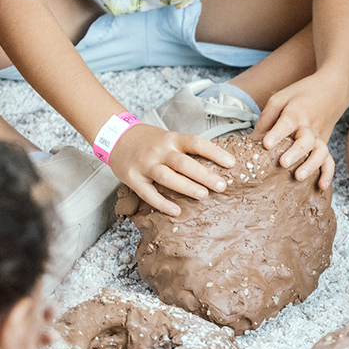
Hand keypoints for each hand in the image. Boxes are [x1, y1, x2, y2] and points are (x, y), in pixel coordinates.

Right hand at [107, 123, 234, 216]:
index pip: (196, 143)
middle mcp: (159, 151)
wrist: (116, 137)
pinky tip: (176, 211)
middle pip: (184, 163)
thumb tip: (217, 166)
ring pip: (167, 177)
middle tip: (222, 186)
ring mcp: (145, 165)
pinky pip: (148, 193)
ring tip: (203, 195)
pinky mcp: (133, 178)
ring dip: (186, 187)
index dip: (215, 153)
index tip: (231, 164)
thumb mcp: (169, 138)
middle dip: (204, 174)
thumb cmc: (149, 141)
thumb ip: (187, 150)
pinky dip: (162, 203)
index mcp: (172, 139)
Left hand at [255, 72, 348, 188]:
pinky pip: (329, 160)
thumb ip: (267, 118)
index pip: (287, 122)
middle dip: (295, 153)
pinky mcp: (325, 144)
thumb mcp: (280, 98)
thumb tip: (253, 139)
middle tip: (283, 163)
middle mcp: (309, 126)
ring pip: (320, 152)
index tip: (267, 144)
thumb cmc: (300, 95)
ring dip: (311, 166)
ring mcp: (319, 137)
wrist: (331, 90)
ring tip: (299, 177)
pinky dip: (328, 173)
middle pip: (305, 140)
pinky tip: (321, 186)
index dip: (277, 133)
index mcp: (296, 112)